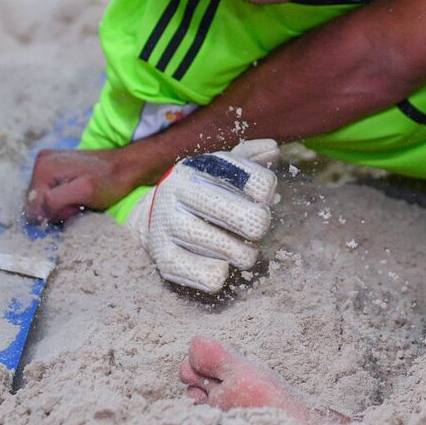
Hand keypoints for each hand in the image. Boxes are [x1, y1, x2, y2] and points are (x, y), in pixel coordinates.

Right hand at [27, 147, 146, 223]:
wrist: (127, 167)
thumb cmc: (111, 181)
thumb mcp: (84, 192)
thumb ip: (54, 200)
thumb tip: (34, 211)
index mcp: (43, 167)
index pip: (33, 207)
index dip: (54, 214)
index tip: (75, 208)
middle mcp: (40, 163)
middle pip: (36, 203)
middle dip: (57, 210)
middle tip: (79, 204)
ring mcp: (46, 165)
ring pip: (43, 201)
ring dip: (61, 206)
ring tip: (81, 199)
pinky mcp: (54, 170)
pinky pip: (50, 194)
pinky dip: (63, 200)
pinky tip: (78, 196)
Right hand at [126, 139, 279, 293]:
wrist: (153, 216)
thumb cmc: (202, 189)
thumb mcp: (221, 168)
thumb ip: (249, 157)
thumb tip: (272, 148)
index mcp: (195, 168)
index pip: (252, 180)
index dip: (263, 189)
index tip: (261, 196)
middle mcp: (176, 194)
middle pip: (246, 218)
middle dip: (258, 225)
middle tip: (255, 228)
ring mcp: (166, 227)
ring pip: (231, 251)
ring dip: (245, 253)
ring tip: (240, 248)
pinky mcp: (164, 259)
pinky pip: (210, 277)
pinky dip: (222, 273)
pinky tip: (220, 263)